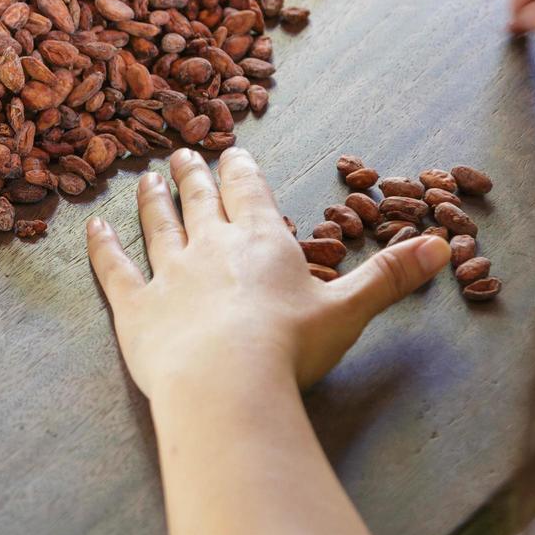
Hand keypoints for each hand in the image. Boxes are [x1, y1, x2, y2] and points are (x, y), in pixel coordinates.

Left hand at [86, 146, 450, 397]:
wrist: (227, 384)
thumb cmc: (291, 349)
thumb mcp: (349, 309)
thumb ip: (389, 275)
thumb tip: (442, 244)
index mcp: (261, 241)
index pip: (249, 193)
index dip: (241, 170)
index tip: (232, 151)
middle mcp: (210, 247)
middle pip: (199, 201)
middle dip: (193, 175)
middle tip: (181, 154)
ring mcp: (168, 274)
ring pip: (156, 225)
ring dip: (150, 200)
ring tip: (144, 179)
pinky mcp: (134, 308)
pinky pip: (114, 269)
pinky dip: (101, 247)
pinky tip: (92, 227)